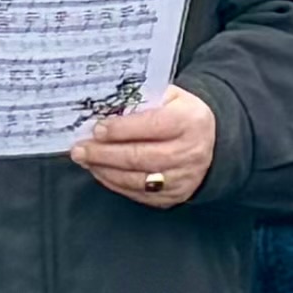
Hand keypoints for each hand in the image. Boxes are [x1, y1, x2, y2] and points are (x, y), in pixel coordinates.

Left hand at [73, 87, 218, 205]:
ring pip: (136, 179)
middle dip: (104, 153)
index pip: (152, 126)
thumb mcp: (170, 97)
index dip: (121, 129)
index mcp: (190, 121)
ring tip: (86, 159)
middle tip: (80, 149)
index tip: (97, 129)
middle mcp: (190, 152)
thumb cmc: (181, 115)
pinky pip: (139, 194)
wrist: (212, 141)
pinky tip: (101, 171)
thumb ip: (142, 101)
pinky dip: (115, 183)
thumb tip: (105, 110)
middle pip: (139, 156)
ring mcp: (183, 178)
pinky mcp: (175, 196)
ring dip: (105, 170)